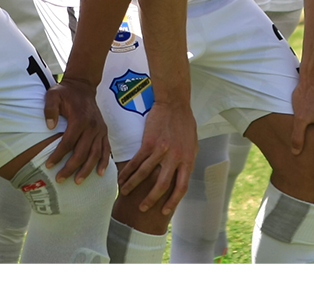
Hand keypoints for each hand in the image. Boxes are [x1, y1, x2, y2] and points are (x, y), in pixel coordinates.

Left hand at [42, 76, 111, 183]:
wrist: (83, 86)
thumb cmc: (65, 92)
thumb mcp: (53, 94)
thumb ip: (50, 109)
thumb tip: (50, 126)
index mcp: (80, 118)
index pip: (68, 142)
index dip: (58, 155)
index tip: (48, 165)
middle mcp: (92, 126)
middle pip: (82, 152)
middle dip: (71, 167)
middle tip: (60, 179)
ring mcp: (100, 129)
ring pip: (95, 153)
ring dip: (87, 169)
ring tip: (78, 181)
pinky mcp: (104, 131)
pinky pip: (106, 149)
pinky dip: (104, 161)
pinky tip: (100, 173)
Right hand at [117, 99, 196, 215]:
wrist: (174, 102)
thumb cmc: (184, 121)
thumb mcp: (192, 143)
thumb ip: (187, 159)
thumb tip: (182, 173)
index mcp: (188, 160)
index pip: (181, 187)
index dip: (172, 201)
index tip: (164, 211)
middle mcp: (175, 158)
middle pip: (162, 185)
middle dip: (151, 199)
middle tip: (142, 208)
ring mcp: (161, 150)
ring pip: (145, 174)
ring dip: (133, 185)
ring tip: (125, 192)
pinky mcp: (149, 143)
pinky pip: (136, 161)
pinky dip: (128, 171)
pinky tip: (121, 177)